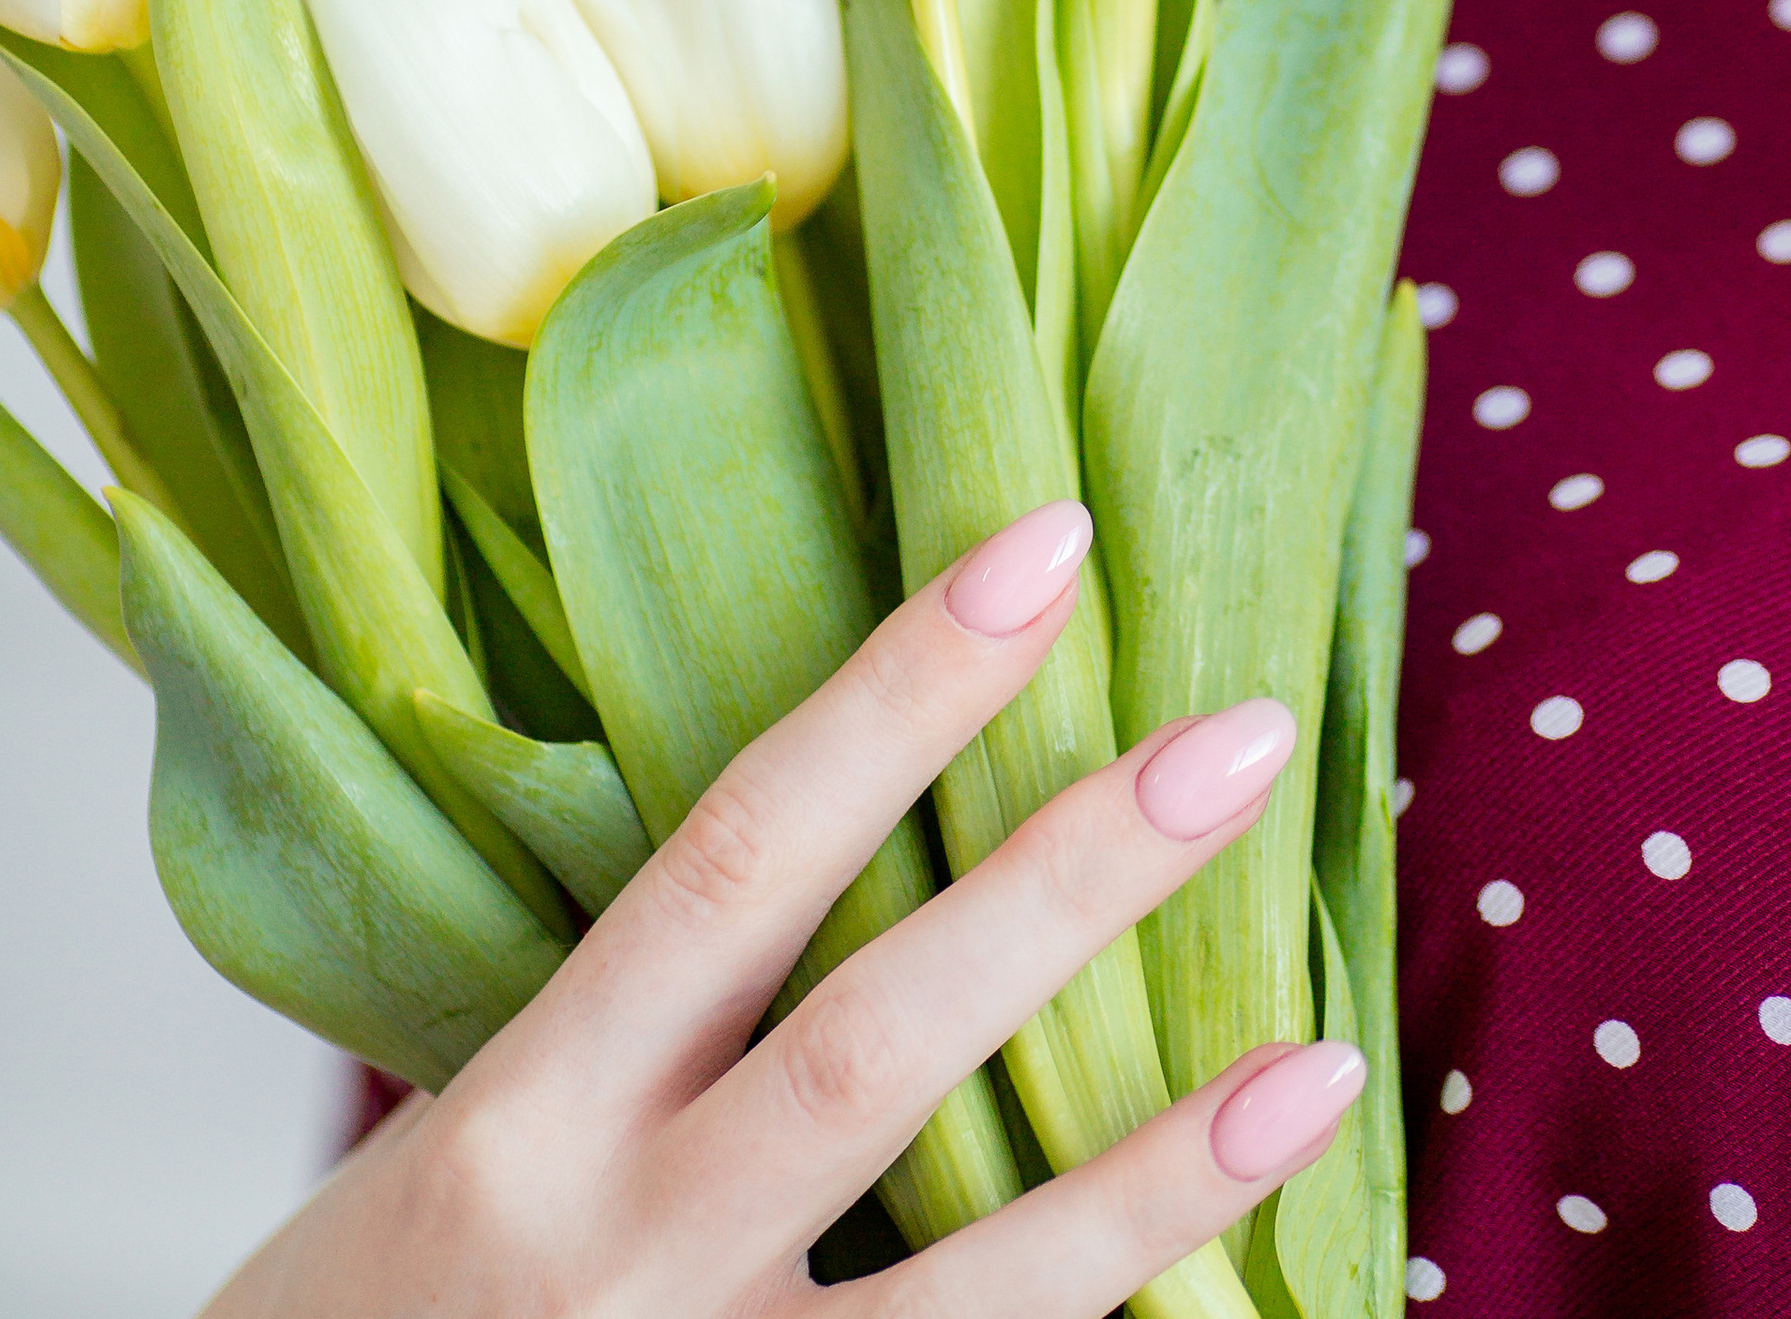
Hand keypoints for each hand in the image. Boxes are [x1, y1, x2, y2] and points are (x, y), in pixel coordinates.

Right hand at [202, 500, 1359, 1314]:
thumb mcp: (468, 1137)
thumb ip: (640, 1026)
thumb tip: (858, 847)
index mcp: (524, 1114)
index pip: (741, 851)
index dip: (900, 694)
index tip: (1047, 546)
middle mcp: (615, 1252)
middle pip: (877, 1042)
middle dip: (1072, 884)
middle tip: (1248, 735)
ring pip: (969, 1292)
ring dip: (1158, 1176)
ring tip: (1322, 1067)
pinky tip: (1250, 1291)